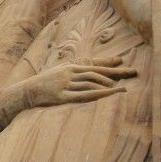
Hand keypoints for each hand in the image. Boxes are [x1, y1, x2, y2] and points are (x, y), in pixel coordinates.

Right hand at [0, 57, 136, 124]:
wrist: (26, 91)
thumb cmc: (46, 82)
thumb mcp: (61, 72)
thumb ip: (77, 70)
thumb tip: (90, 71)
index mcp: (70, 67)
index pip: (95, 65)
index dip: (112, 66)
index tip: (127, 66)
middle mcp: (69, 73)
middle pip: (96, 73)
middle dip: (116, 74)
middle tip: (134, 74)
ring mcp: (65, 84)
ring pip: (91, 83)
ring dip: (108, 85)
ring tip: (123, 88)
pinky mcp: (62, 96)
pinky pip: (83, 95)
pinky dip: (98, 95)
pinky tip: (109, 95)